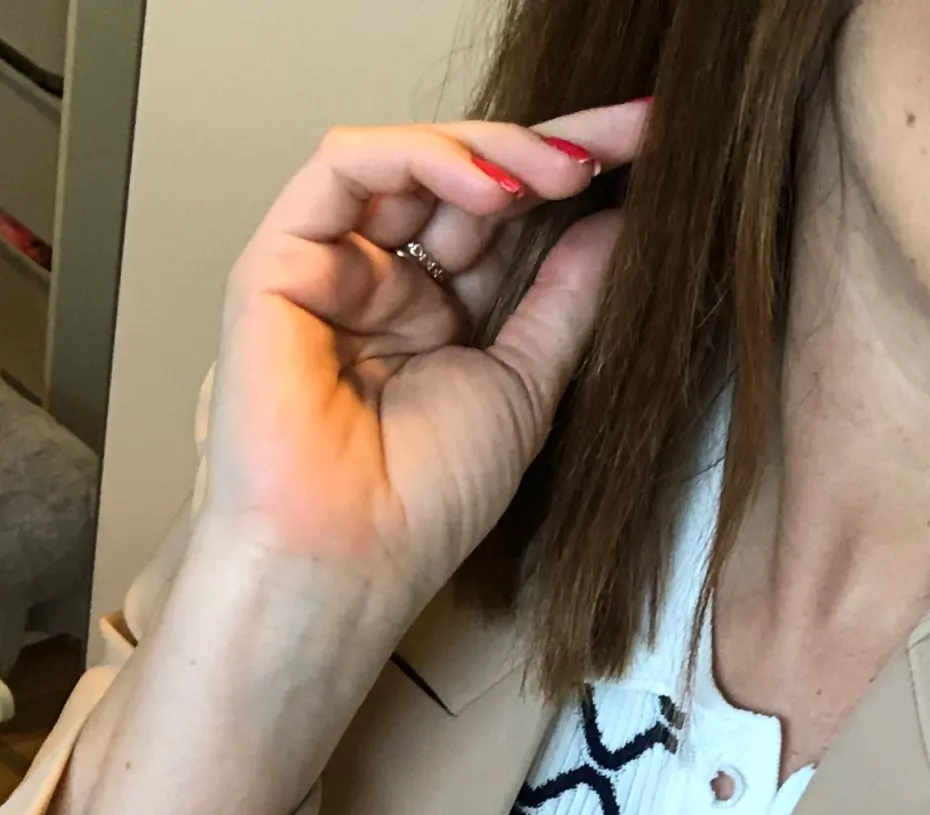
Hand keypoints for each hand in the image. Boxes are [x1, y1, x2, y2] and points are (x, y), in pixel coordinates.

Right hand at [204, 101, 651, 625]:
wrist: (348, 562)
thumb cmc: (422, 505)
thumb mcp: (524, 387)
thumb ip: (564, 301)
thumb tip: (618, 222)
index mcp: (436, 318)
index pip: (505, 223)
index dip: (570, 181)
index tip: (650, 152)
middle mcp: (382, 285)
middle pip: (464, 181)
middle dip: (548, 150)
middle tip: (626, 138)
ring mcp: (330, 269)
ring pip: (409, 161)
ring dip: (494, 152)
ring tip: (563, 170)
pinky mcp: (279, 261)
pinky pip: (346, 169)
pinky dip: (422, 157)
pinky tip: (489, 185)